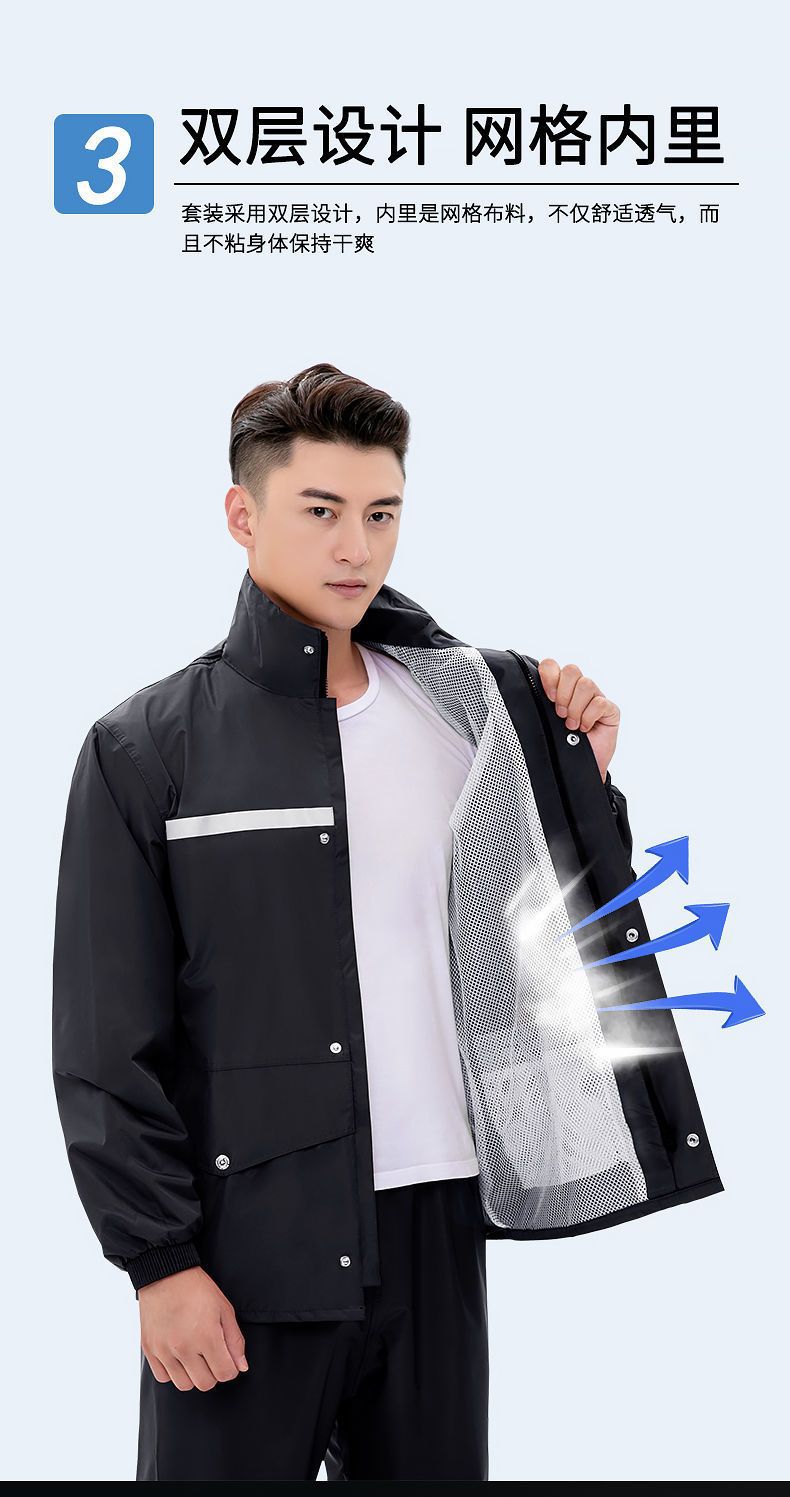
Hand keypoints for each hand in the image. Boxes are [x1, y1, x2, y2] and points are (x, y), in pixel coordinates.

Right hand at [139, 1264, 248, 1391]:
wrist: (165, 1274)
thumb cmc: (197, 1289)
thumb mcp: (224, 1309)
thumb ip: (235, 1340)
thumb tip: (241, 1367)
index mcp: (207, 1336)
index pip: (225, 1374)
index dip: (230, 1368)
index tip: (227, 1358)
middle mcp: (184, 1347)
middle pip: (205, 1384)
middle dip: (213, 1373)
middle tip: (211, 1356)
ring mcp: (164, 1350)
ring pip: (184, 1385)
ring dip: (193, 1375)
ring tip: (194, 1355)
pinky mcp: (149, 1349)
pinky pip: (163, 1377)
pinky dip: (172, 1371)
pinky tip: (178, 1355)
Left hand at [537, 659, 619, 781]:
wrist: (579, 768)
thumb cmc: (561, 745)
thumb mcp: (545, 723)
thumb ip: (538, 705)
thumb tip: (525, 692)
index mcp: (560, 688)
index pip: (552, 665)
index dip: (549, 675)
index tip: (548, 696)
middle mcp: (578, 689)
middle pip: (571, 670)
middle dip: (563, 693)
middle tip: (560, 713)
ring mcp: (596, 697)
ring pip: (586, 684)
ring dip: (576, 707)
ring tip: (572, 725)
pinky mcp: (610, 709)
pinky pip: (600, 702)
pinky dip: (589, 717)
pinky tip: (585, 728)